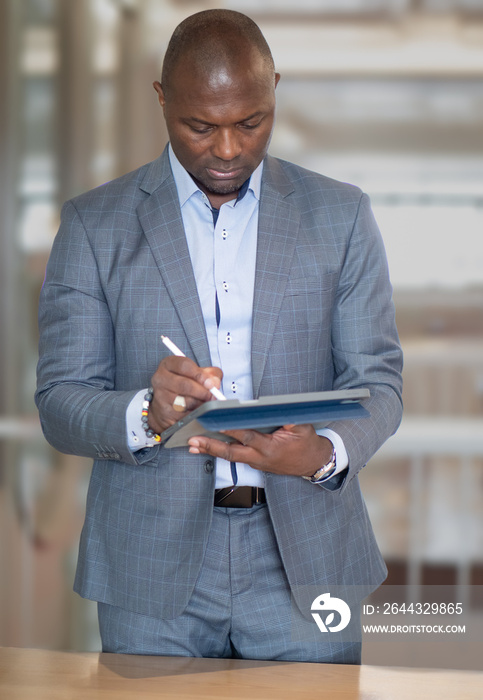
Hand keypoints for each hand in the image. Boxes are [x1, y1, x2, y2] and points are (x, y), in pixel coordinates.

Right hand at [148, 356, 222, 431]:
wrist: (167, 406)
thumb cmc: (184, 386)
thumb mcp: (196, 374)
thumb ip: (209, 374)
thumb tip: (215, 383)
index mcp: (168, 364)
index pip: (184, 365)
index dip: (200, 374)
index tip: (210, 383)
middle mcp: (160, 378)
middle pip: (185, 384)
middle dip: (203, 392)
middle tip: (213, 396)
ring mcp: (160, 396)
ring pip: (185, 401)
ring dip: (199, 404)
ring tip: (203, 403)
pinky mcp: (164, 412)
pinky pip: (184, 414)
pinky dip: (194, 414)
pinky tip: (195, 410)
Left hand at [188, 424, 333, 477]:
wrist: (312, 463)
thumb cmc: (307, 444)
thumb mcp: (303, 427)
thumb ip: (289, 418)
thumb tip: (275, 407)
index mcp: (270, 448)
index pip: (247, 436)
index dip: (231, 430)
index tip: (217, 423)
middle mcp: (260, 457)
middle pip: (231, 453)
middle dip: (211, 447)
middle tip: (193, 441)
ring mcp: (256, 462)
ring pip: (230, 456)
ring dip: (211, 451)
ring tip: (192, 445)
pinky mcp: (254, 462)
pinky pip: (235, 456)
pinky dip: (220, 452)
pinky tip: (206, 446)